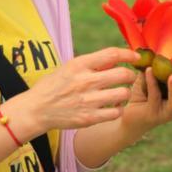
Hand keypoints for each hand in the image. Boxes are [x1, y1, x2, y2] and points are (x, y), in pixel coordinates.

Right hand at [8, 47, 138, 137]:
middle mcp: (86, 81)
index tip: (136, 57)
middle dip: (131, 75)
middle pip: (123, 74)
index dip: (129, 54)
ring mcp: (88, 101)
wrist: (36, 110)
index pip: (112, 54)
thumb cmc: (54, 86)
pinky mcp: (89, 118)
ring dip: (126, 93)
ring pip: (124, 94)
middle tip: (129, 77)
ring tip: (121, 93)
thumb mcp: (69, 67)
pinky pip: (116, 112)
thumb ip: (92, 63)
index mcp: (80, 65)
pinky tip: (113, 107)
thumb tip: (115, 58)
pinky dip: (119, 109)